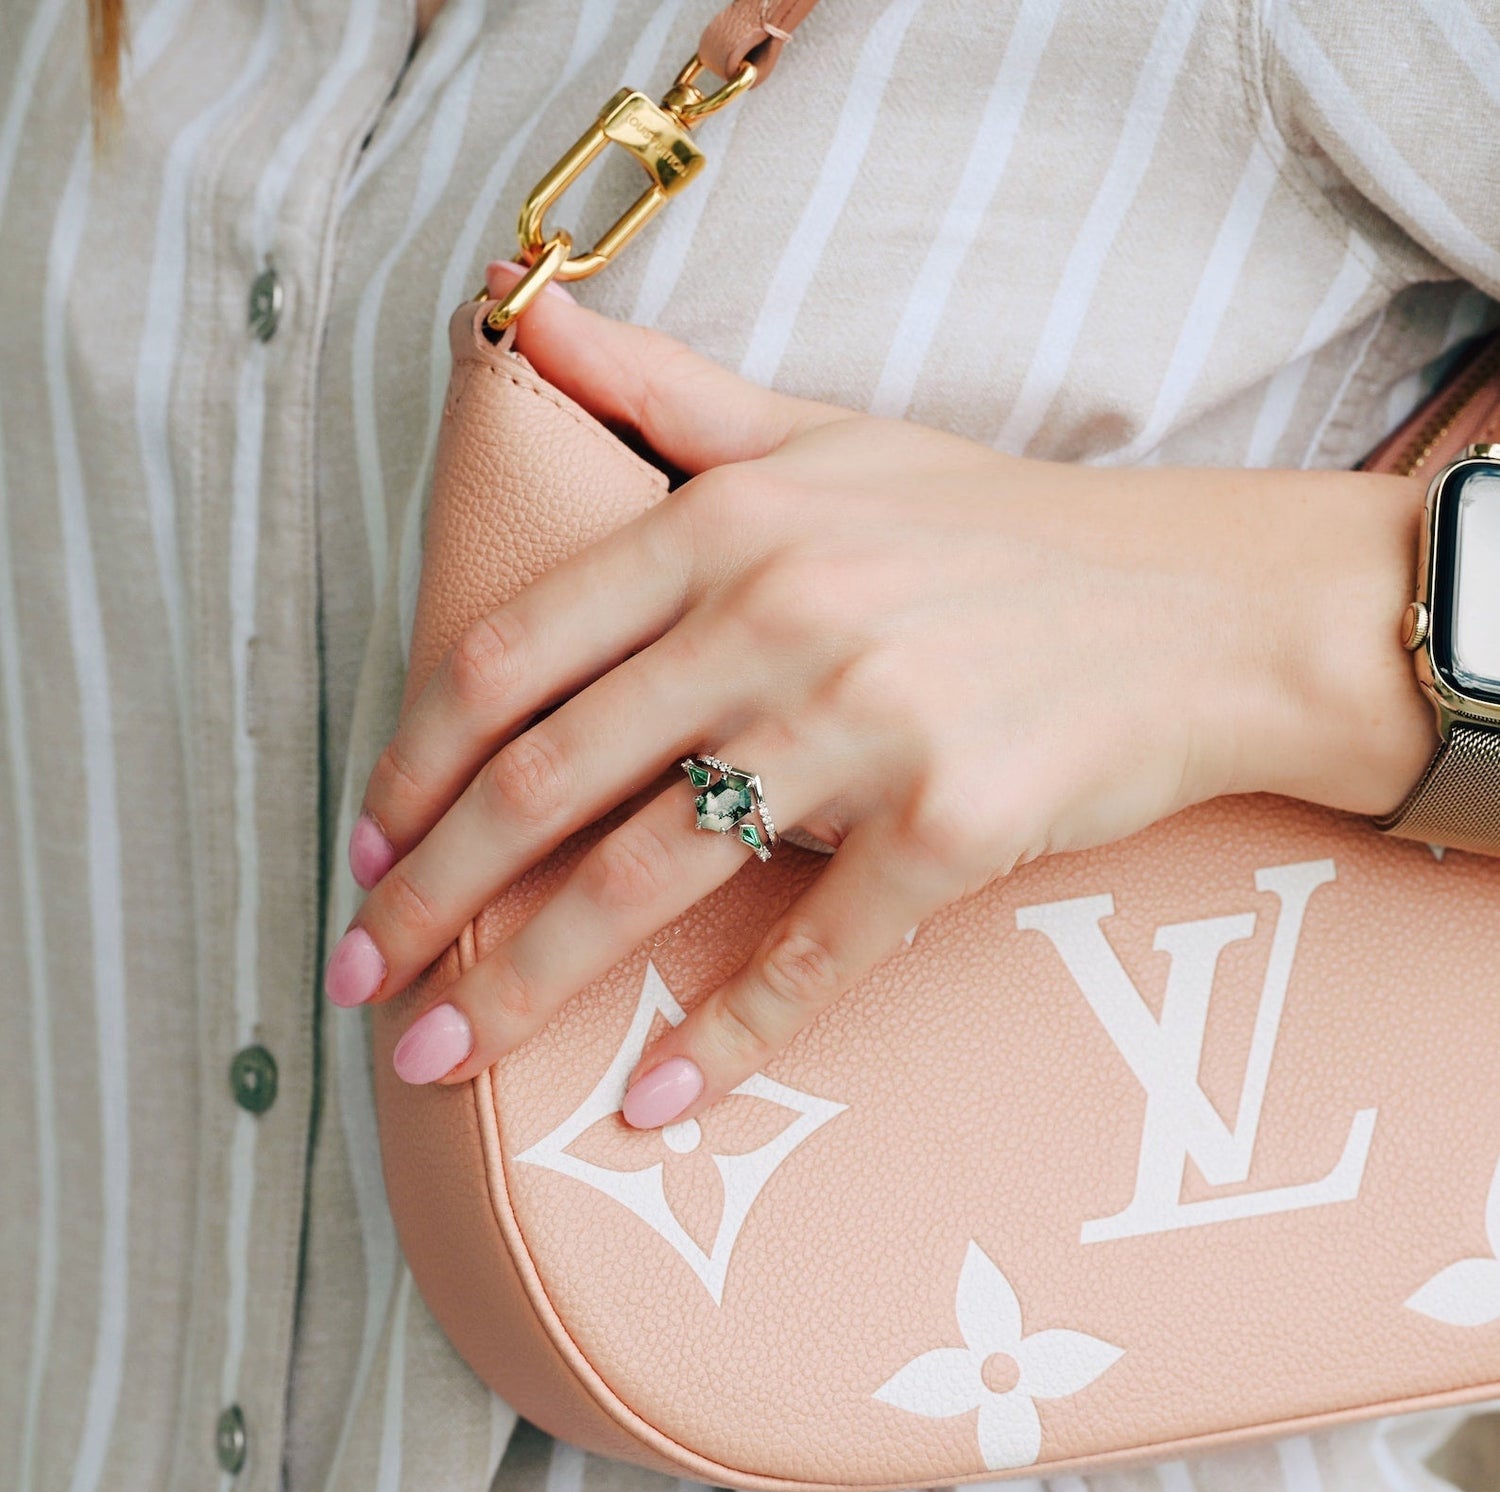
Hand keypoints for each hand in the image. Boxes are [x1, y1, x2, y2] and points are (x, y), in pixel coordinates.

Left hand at [326, 262, 1435, 1127]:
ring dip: (527, 982)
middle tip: (362, 982)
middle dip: (430, 898)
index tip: (366, 848)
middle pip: (549, 780)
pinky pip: (812, 955)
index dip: (414, 763)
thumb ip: (665, 389)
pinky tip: (650, 1104)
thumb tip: (527, 318)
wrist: (1198, 605)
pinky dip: (722, 1040)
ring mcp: (869, 728)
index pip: (514, 656)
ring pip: (650, 877)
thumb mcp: (823, 433)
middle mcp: (781, 618)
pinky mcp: (952, 828)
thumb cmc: (999, 528)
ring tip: (444, 1057)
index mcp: (727, 526)